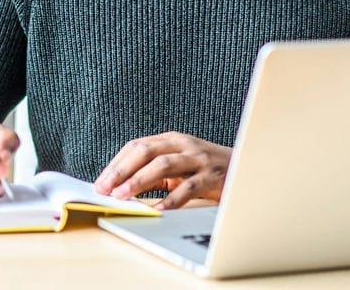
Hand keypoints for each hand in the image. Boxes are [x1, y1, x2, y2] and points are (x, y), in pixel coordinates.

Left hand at [93, 132, 232, 209]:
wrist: (249, 168)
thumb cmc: (207, 170)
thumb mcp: (179, 165)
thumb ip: (155, 172)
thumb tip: (122, 188)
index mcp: (171, 139)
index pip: (136, 146)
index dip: (116, 164)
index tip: (100, 183)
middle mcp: (184, 144)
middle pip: (146, 151)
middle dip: (122, 170)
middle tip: (106, 189)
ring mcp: (199, 158)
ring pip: (164, 164)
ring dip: (139, 181)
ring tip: (124, 196)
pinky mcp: (213, 176)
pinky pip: (189, 187)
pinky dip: (172, 199)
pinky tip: (159, 210)